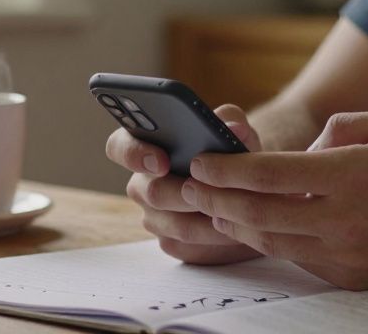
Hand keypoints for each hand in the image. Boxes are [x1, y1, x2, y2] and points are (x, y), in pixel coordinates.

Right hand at [105, 104, 264, 264]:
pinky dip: (211, 240)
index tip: (162, 161)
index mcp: (147, 146)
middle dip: (184, 192)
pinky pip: (185, 245)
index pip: (119, 146)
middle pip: (151, 191)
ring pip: (172, 224)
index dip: (135, 154)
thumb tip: (234, 127)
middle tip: (213, 191)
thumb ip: (230, 122)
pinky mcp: (169, 242)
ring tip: (234, 211)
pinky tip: (232, 230)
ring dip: (206, 219)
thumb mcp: (234, 131)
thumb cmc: (233, 154)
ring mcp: (153, 215)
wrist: (248, 193)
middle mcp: (142, 183)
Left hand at [183, 110, 367, 289]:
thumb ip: (340, 127)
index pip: (270, 173)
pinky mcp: (352, 278)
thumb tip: (306, 147)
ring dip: (236, 225)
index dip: (228, 168)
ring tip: (213, 207)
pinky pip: (298, 259)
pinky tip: (255, 227)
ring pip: (273, 241)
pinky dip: (271, 242)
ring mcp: (347, 253)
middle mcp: (344, 218)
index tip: (202, 161)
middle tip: (190, 185)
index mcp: (351, 173)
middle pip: (259, 213)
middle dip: (217, 199)